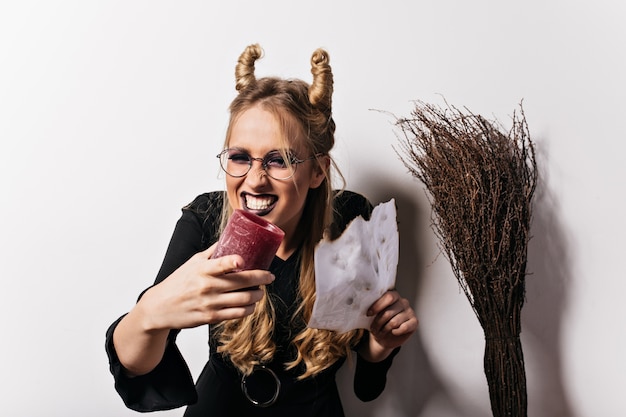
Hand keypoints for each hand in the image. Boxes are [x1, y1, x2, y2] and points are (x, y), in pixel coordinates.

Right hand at [136, 244, 274, 330]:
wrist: (160, 307)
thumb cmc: (178, 282)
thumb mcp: (193, 262)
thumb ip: (213, 252)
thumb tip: (230, 237)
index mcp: (203, 270)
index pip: (221, 263)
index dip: (234, 261)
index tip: (244, 260)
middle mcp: (208, 286)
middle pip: (242, 282)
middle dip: (262, 278)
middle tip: (270, 276)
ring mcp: (210, 303)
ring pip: (244, 300)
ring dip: (258, 295)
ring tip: (261, 291)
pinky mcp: (211, 317)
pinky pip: (237, 314)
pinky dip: (249, 309)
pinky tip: (252, 304)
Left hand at [360, 290, 417, 361]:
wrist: (385, 338)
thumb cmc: (379, 323)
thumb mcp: (373, 314)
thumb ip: (372, 307)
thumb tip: (362, 303)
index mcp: (393, 296)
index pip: (388, 297)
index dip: (377, 306)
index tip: (368, 314)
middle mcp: (403, 302)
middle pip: (388, 312)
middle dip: (378, 322)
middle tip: (373, 328)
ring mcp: (410, 311)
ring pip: (394, 322)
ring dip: (384, 329)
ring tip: (380, 332)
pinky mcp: (414, 322)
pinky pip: (403, 327)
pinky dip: (395, 332)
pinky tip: (393, 332)